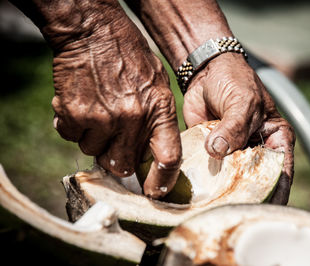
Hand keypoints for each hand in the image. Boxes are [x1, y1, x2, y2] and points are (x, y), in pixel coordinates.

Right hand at [50, 9, 181, 198]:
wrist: (94, 30)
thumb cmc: (129, 55)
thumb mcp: (158, 83)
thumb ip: (156, 117)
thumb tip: (148, 150)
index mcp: (159, 109)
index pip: (168, 157)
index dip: (161, 181)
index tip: (153, 191)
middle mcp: (132, 118)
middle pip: (123, 164)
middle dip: (117, 159)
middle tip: (113, 142)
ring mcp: (102, 117)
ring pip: (93, 152)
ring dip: (93, 139)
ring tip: (97, 111)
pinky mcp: (74, 113)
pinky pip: (71, 136)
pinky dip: (72, 126)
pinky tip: (80, 104)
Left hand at [183, 53, 294, 203]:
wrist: (205, 71)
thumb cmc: (234, 81)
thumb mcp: (241, 102)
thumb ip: (233, 128)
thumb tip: (217, 151)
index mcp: (276, 139)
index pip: (280, 172)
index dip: (275, 193)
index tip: (263, 212)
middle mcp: (256, 150)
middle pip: (255, 179)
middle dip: (245, 195)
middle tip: (232, 213)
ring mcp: (233, 153)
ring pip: (231, 178)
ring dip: (222, 191)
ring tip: (213, 208)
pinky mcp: (212, 152)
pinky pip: (209, 170)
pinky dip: (204, 180)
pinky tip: (197, 194)